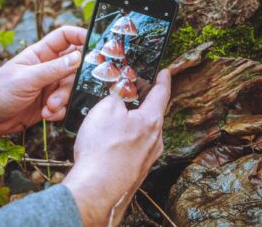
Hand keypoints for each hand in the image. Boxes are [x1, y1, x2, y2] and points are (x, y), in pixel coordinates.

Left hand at [0, 26, 85, 135]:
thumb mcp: (27, 78)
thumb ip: (54, 69)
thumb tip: (79, 57)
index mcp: (41, 54)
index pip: (65, 37)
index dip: (81, 36)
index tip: (96, 45)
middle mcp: (50, 68)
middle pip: (74, 67)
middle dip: (71, 82)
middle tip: (61, 93)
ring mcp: (51, 85)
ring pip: (71, 88)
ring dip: (62, 100)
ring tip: (49, 107)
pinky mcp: (51, 102)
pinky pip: (65, 104)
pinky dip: (58, 111)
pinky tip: (46, 115)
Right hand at [62, 69, 170, 225]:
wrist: (96, 189)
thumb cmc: (102, 149)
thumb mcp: (106, 109)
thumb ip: (117, 98)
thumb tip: (119, 101)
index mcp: (151, 121)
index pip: (161, 93)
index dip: (163, 80)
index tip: (165, 72)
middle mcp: (155, 139)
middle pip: (153, 113)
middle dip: (146, 100)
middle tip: (136, 91)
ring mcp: (148, 157)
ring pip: (144, 131)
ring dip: (135, 120)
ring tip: (121, 115)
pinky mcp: (137, 168)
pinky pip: (136, 146)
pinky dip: (129, 137)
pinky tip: (115, 139)